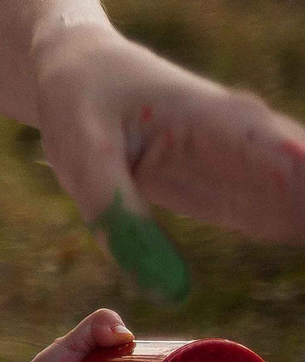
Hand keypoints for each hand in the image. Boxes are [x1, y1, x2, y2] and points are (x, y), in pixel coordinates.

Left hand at [34, 22, 304, 244]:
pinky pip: (298, 219)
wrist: (79, 70)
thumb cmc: (80, 104)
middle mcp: (257, 143)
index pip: (292, 158)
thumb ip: (123, 220)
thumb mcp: (83, 157)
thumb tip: (171, 291)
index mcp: (223, 123)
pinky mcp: (249, 192)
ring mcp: (259, 168)